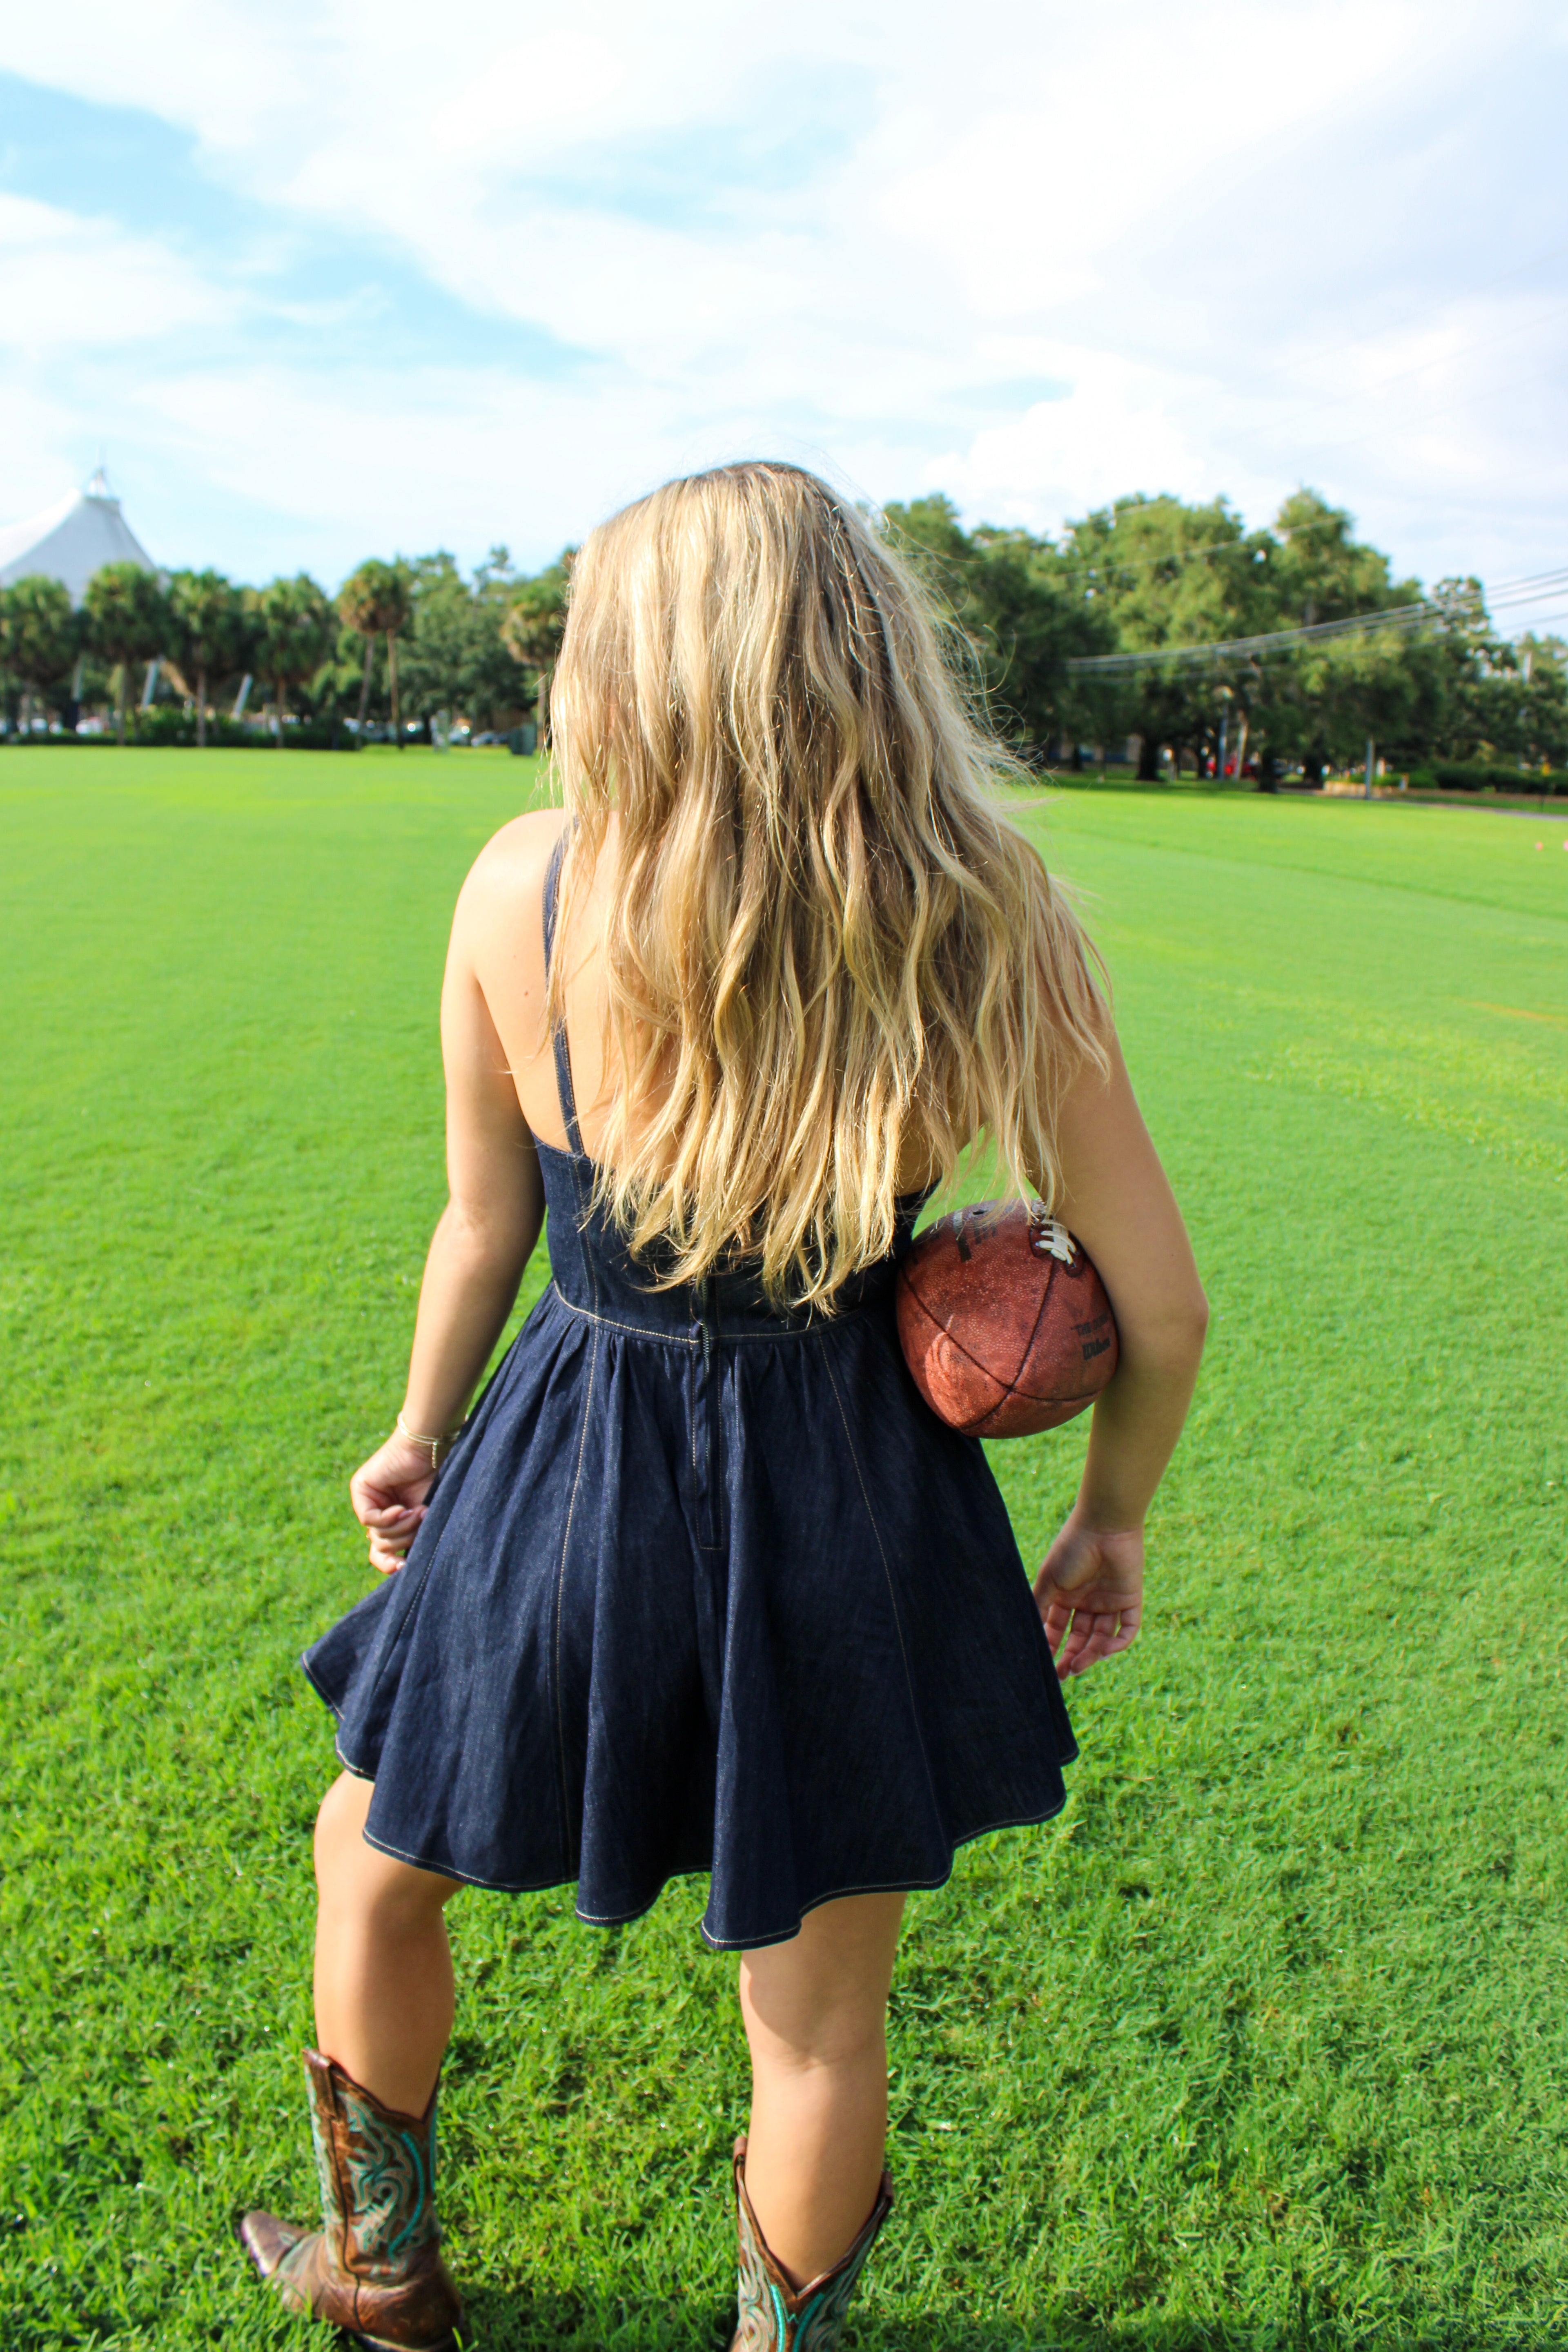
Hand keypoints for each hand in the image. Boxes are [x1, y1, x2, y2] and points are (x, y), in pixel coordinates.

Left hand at [349, 1431, 439, 1576]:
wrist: (431, 1450)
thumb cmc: (435, 1481)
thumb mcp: (424, 1519)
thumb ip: (412, 1538)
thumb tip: (400, 1567)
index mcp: (392, 1522)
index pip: (381, 1554)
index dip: (390, 1565)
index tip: (404, 1567)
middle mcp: (377, 1513)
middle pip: (381, 1547)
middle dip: (405, 1538)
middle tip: (422, 1521)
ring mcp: (367, 1501)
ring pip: (376, 1535)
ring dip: (401, 1528)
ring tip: (418, 1511)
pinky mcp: (361, 1489)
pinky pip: (369, 1519)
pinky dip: (388, 1518)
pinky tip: (402, 1509)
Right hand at [1033, 1512, 1143, 1677]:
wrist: (1104, 1525)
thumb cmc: (1071, 1549)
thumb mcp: (1048, 1580)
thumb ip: (1039, 1606)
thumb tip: (1027, 1633)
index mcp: (1067, 1595)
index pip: (1059, 1628)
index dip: (1053, 1646)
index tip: (1045, 1664)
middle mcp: (1088, 1601)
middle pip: (1081, 1637)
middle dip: (1071, 1657)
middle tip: (1062, 1675)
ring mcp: (1110, 1601)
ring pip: (1102, 1637)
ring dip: (1091, 1654)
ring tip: (1077, 1667)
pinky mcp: (1130, 1599)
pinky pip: (1128, 1628)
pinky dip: (1118, 1643)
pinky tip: (1103, 1652)